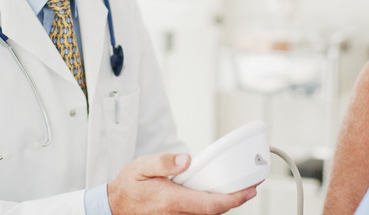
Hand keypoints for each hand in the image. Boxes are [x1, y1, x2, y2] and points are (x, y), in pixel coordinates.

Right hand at [108, 152, 258, 214]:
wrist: (115, 206)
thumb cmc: (129, 186)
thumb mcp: (141, 166)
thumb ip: (164, 162)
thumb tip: (187, 159)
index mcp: (172, 200)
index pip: (211, 204)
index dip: (234, 199)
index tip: (249, 190)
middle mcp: (178, 214)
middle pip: (215, 212)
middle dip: (236, 200)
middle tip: (252, 186)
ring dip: (226, 204)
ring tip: (240, 188)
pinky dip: (213, 206)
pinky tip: (219, 195)